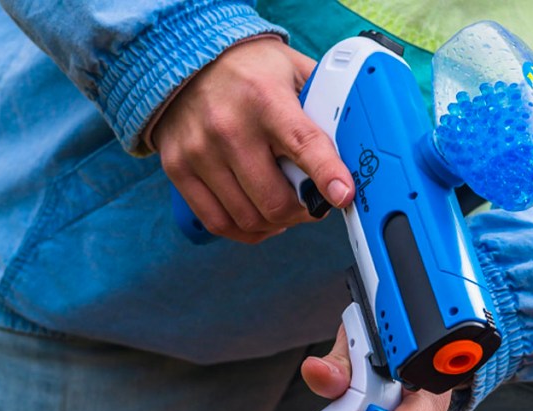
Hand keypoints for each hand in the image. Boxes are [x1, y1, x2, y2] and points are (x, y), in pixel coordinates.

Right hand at [153, 37, 353, 243]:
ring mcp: (200, 152)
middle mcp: (229, 128)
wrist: (185, 58)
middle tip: (312, 203)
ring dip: (277, 223)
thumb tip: (354, 144)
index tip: (343, 195)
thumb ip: (322, 105)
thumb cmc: (248, 70)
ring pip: (249, 217)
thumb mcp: (292, 71)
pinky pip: (218, 221)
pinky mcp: (178, 169)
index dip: (327, 175)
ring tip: (285, 207)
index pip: (303, 144)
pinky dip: (246, 230)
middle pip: (275, 199)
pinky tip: (259, 218)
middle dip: (303, 211)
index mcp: (265, 99)